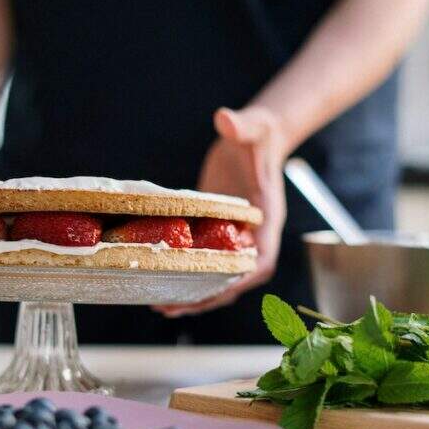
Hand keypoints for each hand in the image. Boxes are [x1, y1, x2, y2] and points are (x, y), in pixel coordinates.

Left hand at [156, 106, 287, 316]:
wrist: (253, 137)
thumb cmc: (256, 135)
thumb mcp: (251, 128)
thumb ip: (241, 125)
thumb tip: (225, 119)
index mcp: (266, 221)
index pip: (260, 261)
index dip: (239, 282)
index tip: (215, 293)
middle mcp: (254, 238)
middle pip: (236, 282)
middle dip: (207, 299)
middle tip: (172, 308)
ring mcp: (236, 241)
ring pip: (220, 281)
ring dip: (194, 298)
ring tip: (161, 307)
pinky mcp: (219, 237)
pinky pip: (207, 267)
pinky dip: (189, 280)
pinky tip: (162, 285)